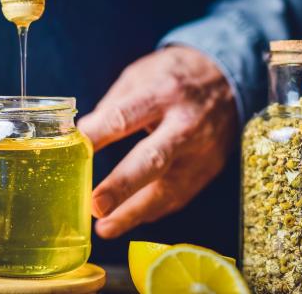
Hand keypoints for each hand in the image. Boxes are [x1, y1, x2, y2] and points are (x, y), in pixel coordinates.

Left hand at [78, 46, 237, 238]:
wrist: (227, 79)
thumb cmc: (173, 76)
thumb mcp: (140, 75)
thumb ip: (112, 105)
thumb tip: (82, 134)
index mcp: (164, 93)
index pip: (126, 117)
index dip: (99, 134)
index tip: (74, 148)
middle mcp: (185, 125)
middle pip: (153, 159)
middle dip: (123, 185)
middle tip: (97, 205)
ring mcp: (201, 152)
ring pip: (168, 189)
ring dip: (134, 212)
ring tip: (105, 227)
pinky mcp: (207, 171)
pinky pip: (178, 197)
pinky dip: (151, 210)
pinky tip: (128, 218)